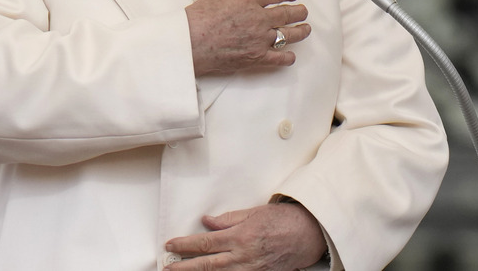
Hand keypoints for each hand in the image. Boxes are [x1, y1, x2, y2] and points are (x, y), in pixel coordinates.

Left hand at [165, 202, 327, 269]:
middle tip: (167, 267)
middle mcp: (243, 256)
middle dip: (184, 267)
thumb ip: (228, 219)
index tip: (171, 245)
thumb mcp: (254, 213)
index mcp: (240, 236)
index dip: (185, 245)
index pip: (205, 243)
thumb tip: (208, 222)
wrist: (310, 234)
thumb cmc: (284, 220)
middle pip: (207, 265)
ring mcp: (251, 270)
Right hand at [186, 0, 310, 76]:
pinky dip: (288, 57)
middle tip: (303, 11)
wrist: (190, 43)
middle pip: (288, 14)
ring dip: (300, 31)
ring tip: (305, 29)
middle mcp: (259, 19)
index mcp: (249, 1)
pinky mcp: (256, 57)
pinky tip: (291, 55)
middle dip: (299, 12)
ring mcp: (260, 39)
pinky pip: (279, 58)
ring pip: (289, 35)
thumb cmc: (198, 20)